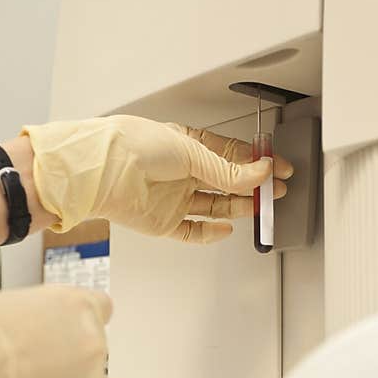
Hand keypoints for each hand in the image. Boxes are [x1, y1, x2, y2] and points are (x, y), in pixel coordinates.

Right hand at [0, 285, 111, 377]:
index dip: (76, 323)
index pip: (100, 309)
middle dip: (64, 361)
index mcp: (75, 306)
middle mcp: (92, 344)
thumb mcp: (1, 305)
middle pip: (89, 353)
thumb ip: (33, 316)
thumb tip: (28, 328)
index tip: (62, 334)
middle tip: (23, 371)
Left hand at [23, 115, 293, 242]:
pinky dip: (211, 232)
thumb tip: (258, 173)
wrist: (101, 171)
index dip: (255, 162)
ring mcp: (173, 198)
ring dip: (238, 206)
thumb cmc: (135, 146)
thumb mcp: (191, 151)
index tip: (277, 168)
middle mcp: (181, 172)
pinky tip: (226, 228)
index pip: (230, 154)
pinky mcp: (164, 222)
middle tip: (275, 190)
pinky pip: (193, 231)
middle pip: (225, 182)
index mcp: (186, 145)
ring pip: (215, 205)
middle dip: (252, 186)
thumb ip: (226, 169)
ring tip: (259, 206)